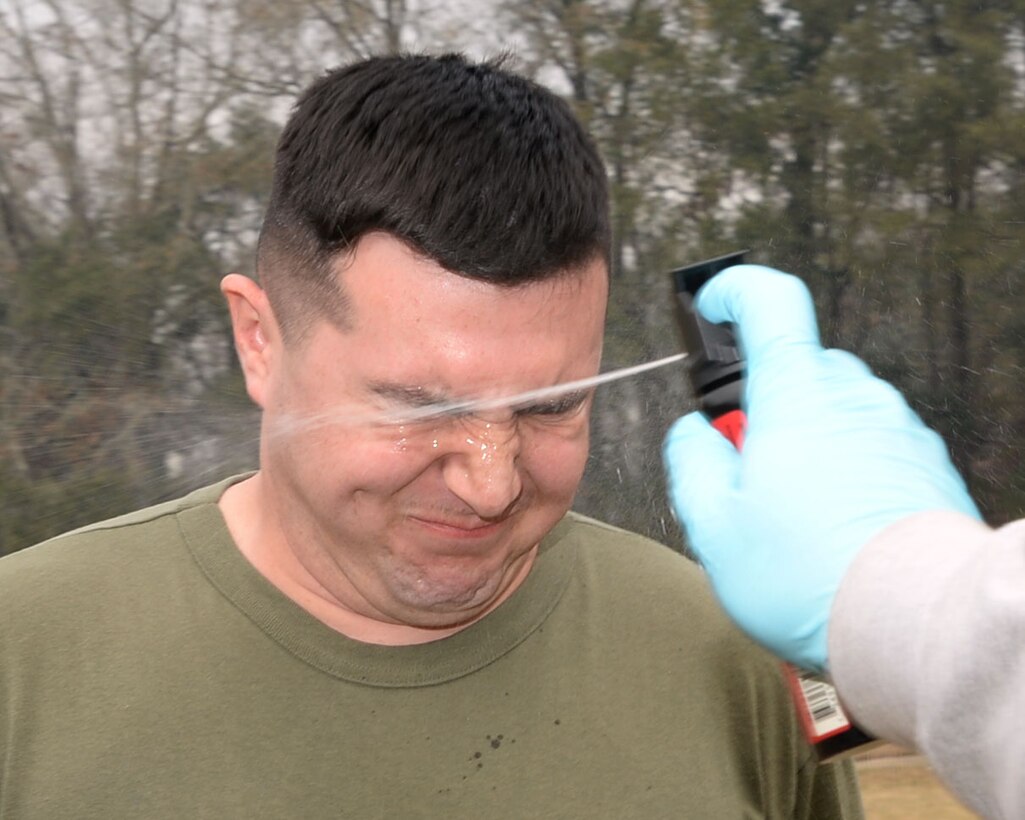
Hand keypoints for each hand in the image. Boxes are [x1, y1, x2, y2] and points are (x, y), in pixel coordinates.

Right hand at [663, 265, 978, 671]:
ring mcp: (896, 429)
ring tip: (792, 516)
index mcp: (796, 397)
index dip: (734, 291)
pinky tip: (832, 527)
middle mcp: (854, 398)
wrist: (910, 624)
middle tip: (745, 468)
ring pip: (833, 411)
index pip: (769, 302)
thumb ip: (689, 459)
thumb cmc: (812, 577)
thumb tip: (693, 433)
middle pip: (796, 368)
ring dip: (805, 442)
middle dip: (763, 406)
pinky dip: (844, 469)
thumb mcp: (713, 524)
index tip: (715, 305)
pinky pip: (870, 445)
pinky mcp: (923, 464)